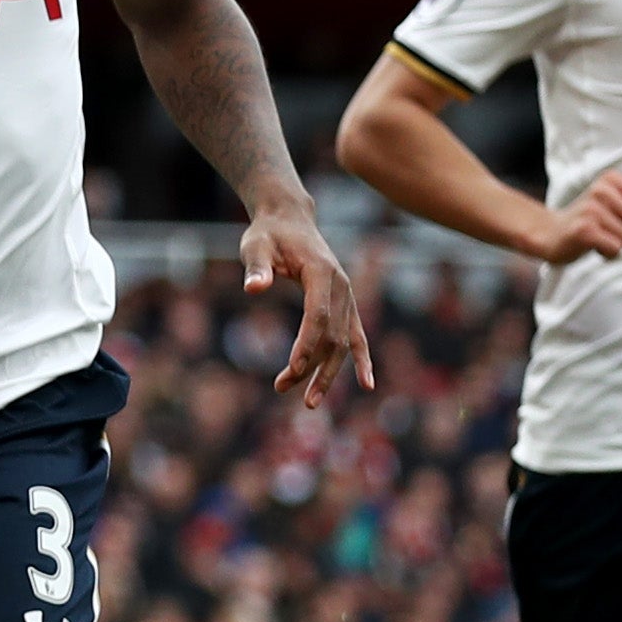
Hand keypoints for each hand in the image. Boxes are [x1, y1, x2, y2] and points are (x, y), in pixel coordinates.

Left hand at [239, 204, 374, 409]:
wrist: (289, 219)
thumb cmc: (268, 234)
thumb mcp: (255, 246)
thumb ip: (256, 267)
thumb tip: (254, 288)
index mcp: (322, 273)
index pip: (317, 316)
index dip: (307, 345)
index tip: (292, 370)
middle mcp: (341, 286)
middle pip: (332, 335)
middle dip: (311, 366)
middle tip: (282, 388)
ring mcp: (347, 296)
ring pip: (344, 341)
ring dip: (328, 372)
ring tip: (309, 402)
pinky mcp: (345, 303)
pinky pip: (357, 335)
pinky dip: (361, 359)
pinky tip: (367, 384)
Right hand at [527, 172, 621, 266]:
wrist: (549, 234)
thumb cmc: (587, 220)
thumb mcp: (613, 202)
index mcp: (611, 179)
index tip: (617, 216)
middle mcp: (601, 190)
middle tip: (607, 229)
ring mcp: (592, 210)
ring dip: (617, 244)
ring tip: (598, 237)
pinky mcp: (584, 230)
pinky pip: (615, 249)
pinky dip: (607, 254)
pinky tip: (593, 247)